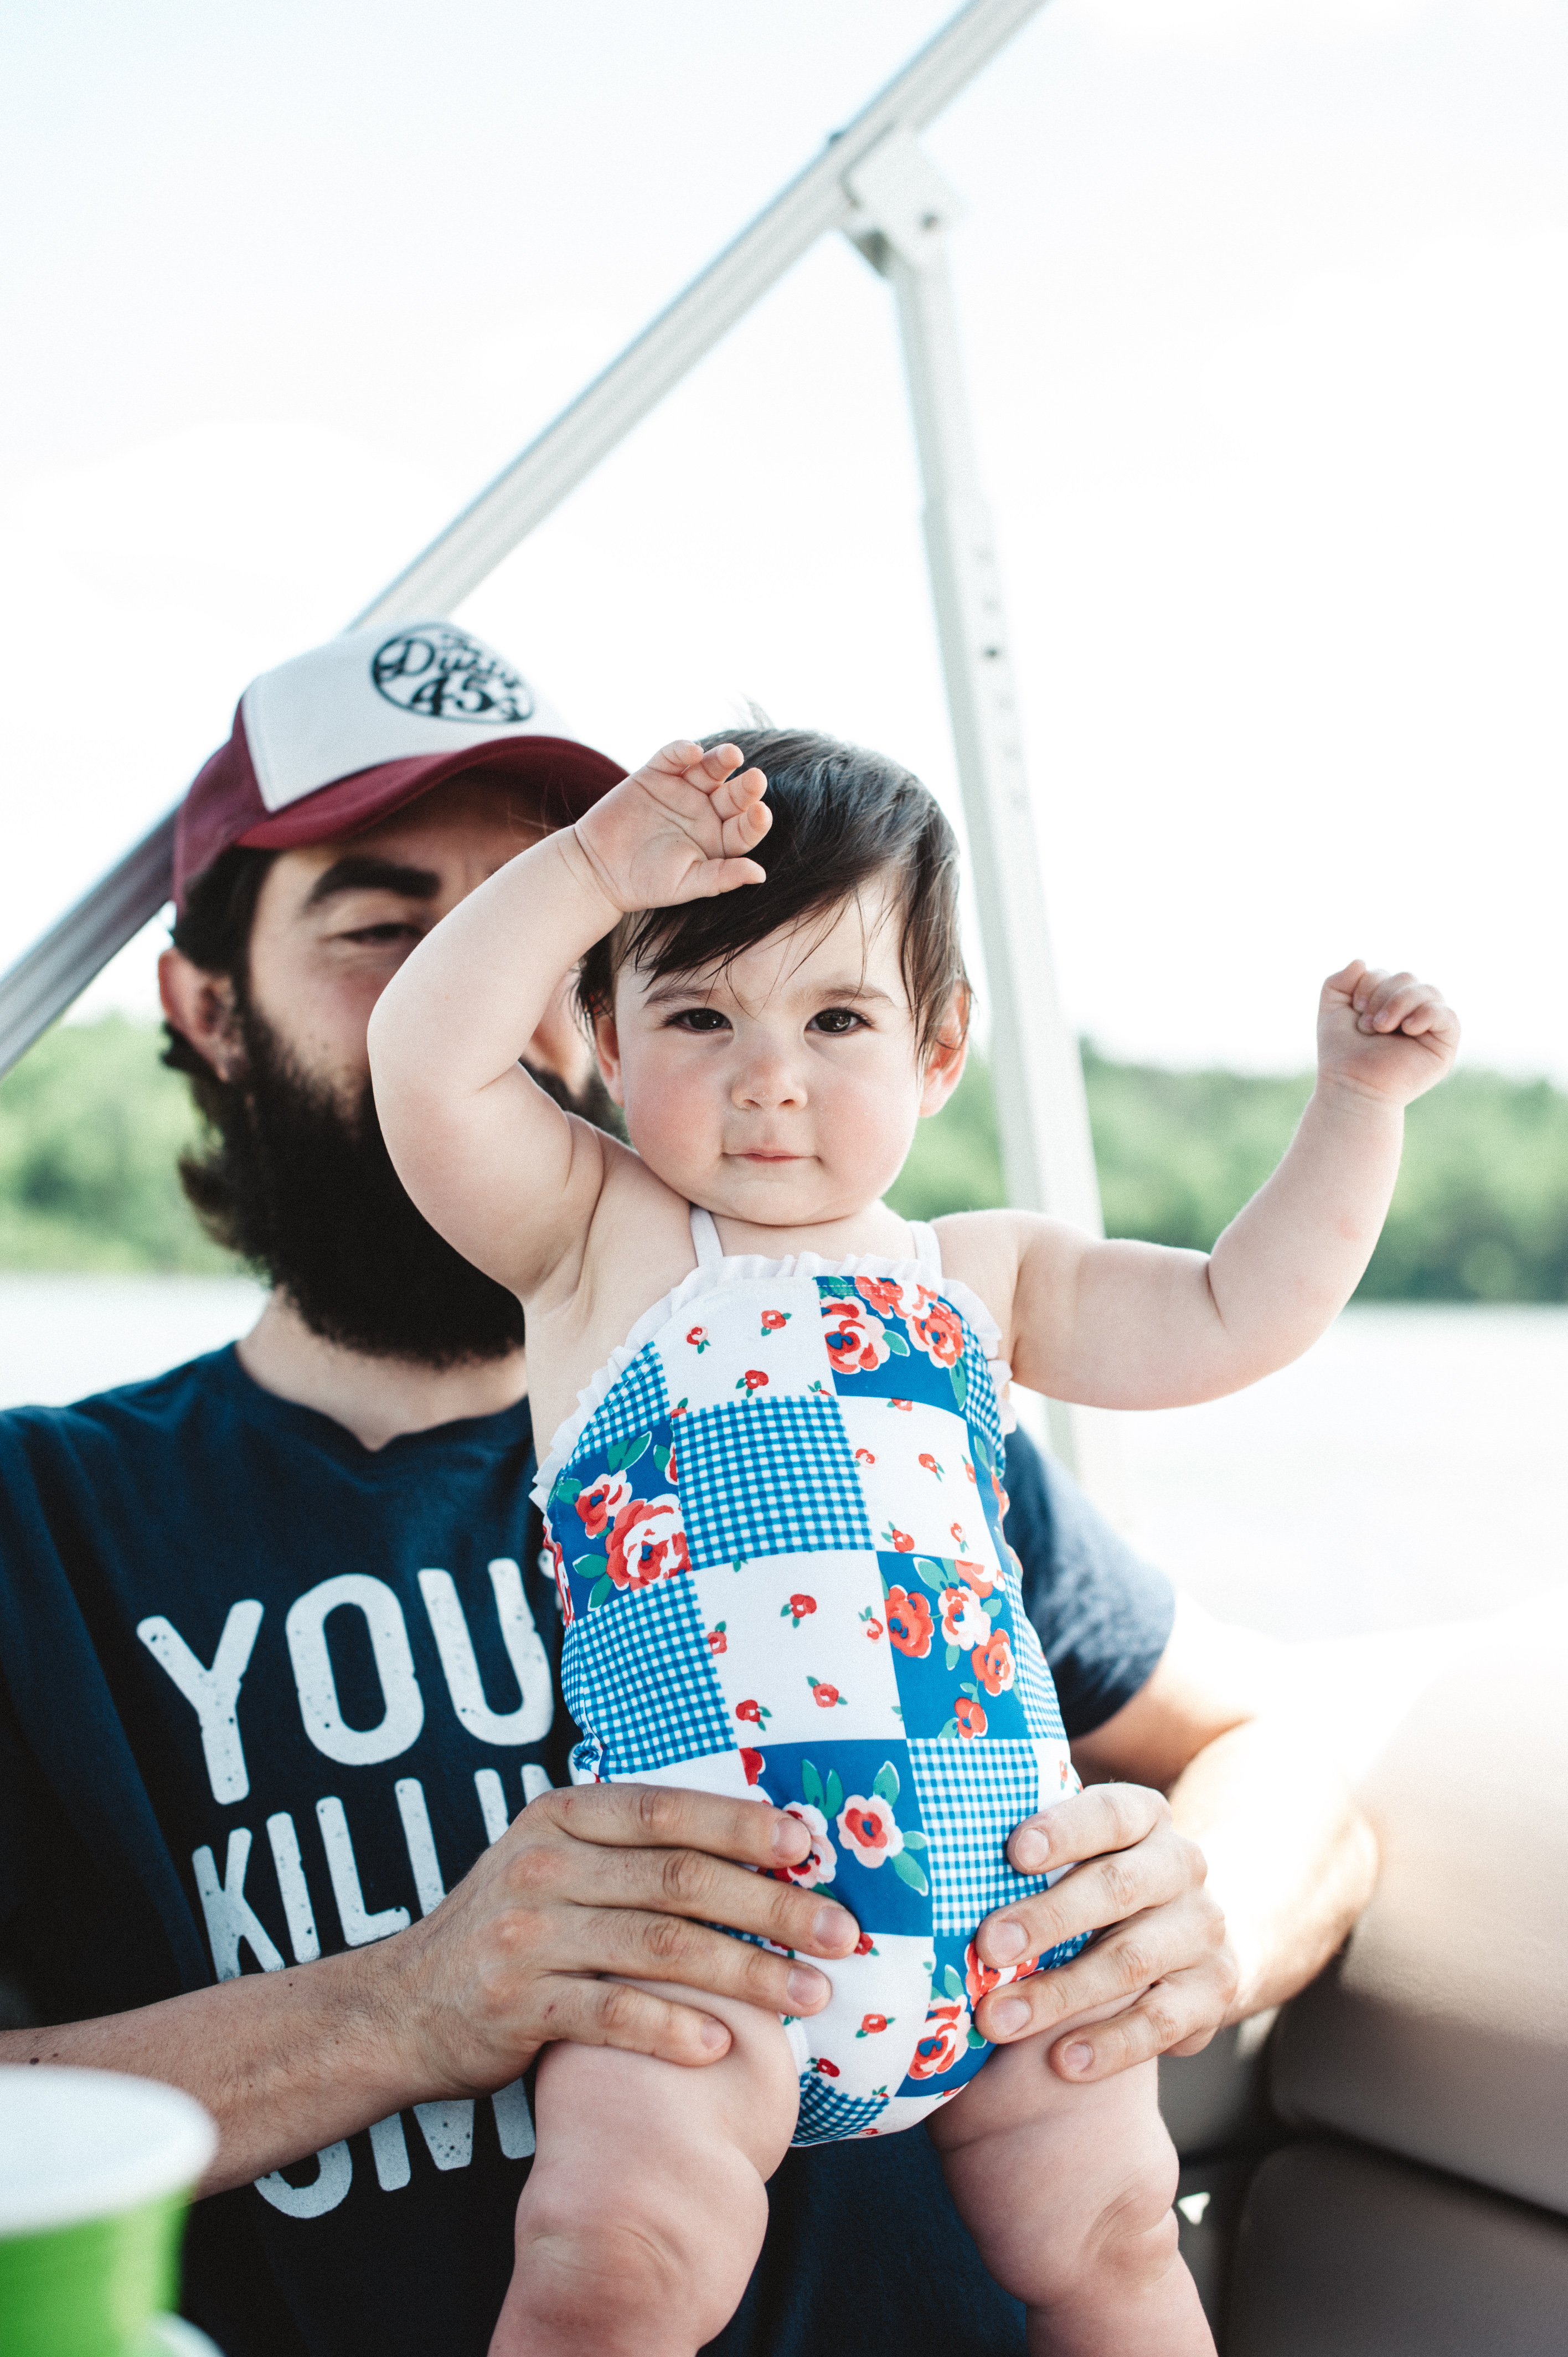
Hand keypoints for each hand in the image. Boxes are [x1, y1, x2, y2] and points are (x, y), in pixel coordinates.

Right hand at [381, 1782, 858, 2093]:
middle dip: (772, 1904)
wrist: (405, 2005)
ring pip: (660, 1947)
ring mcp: (529, 1935)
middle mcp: (546, 1865)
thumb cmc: (514, 1926)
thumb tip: (757, 1835)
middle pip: (681, 1879)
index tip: (810, 1845)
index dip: (743, 1824)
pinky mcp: (517, 2005)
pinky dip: (671, 2028)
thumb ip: (635, 1846)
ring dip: (748, 1973)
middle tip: (841, 1931)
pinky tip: (722, 2043)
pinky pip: (610, 2015)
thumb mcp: (559, 1859)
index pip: (668, 1809)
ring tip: (811, 1993)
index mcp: (564, 1817)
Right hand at [572, 739, 770, 917]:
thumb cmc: (645, 883)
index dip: (755, 821)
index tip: (761, 813)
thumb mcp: (685, 884)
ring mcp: (682, 791)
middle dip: (745, 787)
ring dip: (721, 760)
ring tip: (733, 755)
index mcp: (718, 840)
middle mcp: (706, 812)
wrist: (598, 868)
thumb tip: (760, 875)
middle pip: (733, 795)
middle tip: (756, 779)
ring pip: (709, 770)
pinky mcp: (656, 774)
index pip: (745, 828)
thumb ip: (721, 877)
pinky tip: (693, 751)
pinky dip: (682, 750)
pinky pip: (673, 756)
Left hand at [967, 1783, 1235, 2078]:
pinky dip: (1108, 2044)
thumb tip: (942, 1861)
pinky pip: (1161, 2022)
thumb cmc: (1098, 1889)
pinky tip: (1062, 2061)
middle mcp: (1182, 1866)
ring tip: (997, 2021)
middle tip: (985, 1948)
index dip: (1064, 1829)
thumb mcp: (1079, 1859)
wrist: (1191, 1941)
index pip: (1111, 1813)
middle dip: (1046, 1918)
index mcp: (1145, 1818)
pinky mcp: (1214, 1992)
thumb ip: (1034, 1857)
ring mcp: (1203, 1930)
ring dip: (1058, 1993)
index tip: (1014, 1852)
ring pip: (1131, 1960)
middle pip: (1117, 1887)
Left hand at [1317, 958, 1458, 1106]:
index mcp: (1389, 1002)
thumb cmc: (1342, 1053)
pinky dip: (1427, 1014)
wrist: (1351, 1085)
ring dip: (1400, 1003)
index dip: (1369, 985)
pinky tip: (1407, 1028)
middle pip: (1408, 978)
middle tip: (1367, 1025)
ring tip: (1382, 1027)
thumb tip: (1361, 961)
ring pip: (1428, 991)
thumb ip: (1338, 981)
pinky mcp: (1444, 1044)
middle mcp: (1411, 1011)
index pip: (1387, 974)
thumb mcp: (1332, 1010)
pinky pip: (1448, 1016)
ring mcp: (1429, 1026)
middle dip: (1383, 995)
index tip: (1355, 1011)